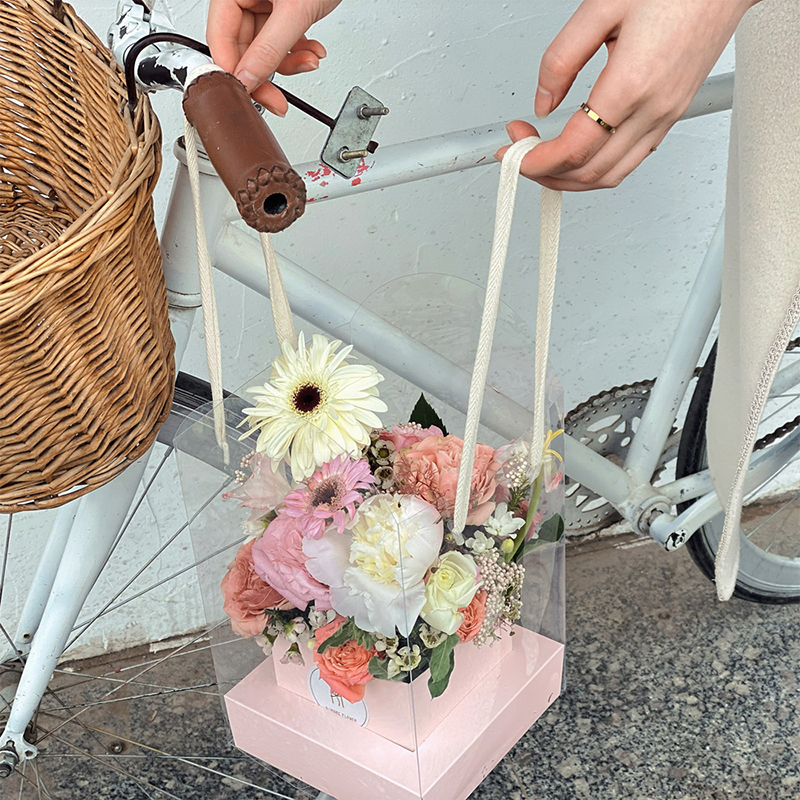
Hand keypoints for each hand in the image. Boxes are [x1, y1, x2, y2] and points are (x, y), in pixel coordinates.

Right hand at [207, 0, 341, 114]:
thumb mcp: (293, 12)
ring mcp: (263, 5)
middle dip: (267, 74)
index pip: (221, 40)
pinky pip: (282, 42)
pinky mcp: (282, 12)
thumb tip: (249, 79)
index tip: (250, 94)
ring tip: (309, 62)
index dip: (234, 72)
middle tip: (278, 100)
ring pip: (265, 50)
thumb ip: (270, 49)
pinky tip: (312, 51)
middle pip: (243, 50)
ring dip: (289, 64)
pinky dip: (298, 53)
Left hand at [495, 0, 756, 190]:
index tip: (512, 150)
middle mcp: (653, 109)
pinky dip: (596, 169)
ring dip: (569, 178)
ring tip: (542, 157)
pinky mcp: (672, 115)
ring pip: (610, 176)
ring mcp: (666, 117)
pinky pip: (629, 161)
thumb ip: (561, 59)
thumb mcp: (601, 8)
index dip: (535, 159)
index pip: (574, 149)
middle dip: (544, 172)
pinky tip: (577, 154)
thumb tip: (542, 102)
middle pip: (589, 173)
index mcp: (632, 83)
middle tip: (519, 150)